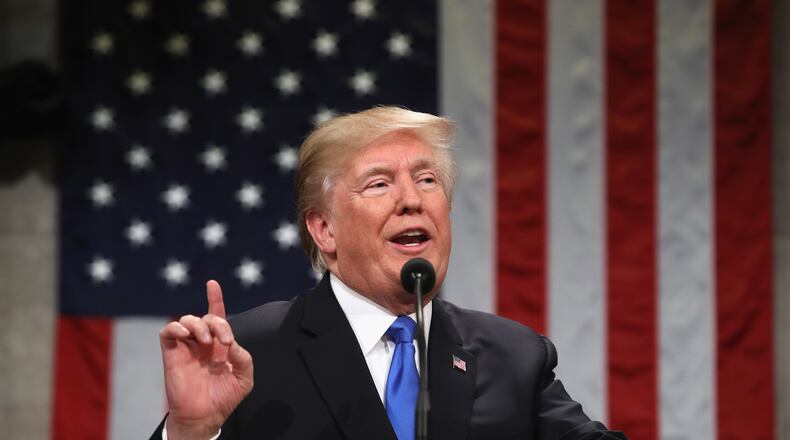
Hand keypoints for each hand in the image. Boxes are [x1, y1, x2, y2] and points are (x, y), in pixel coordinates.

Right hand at [159, 280, 252, 439]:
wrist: (204, 416)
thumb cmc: (224, 398)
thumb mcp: (244, 378)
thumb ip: (244, 358)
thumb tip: (232, 344)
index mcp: (220, 345)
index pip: (217, 316)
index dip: (215, 299)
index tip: (212, 284)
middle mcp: (203, 343)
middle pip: (207, 317)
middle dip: (218, 323)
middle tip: (224, 341)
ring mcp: (186, 347)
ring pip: (187, 320)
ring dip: (199, 325)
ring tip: (205, 341)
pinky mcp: (172, 354)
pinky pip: (168, 332)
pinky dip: (176, 328)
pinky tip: (186, 335)